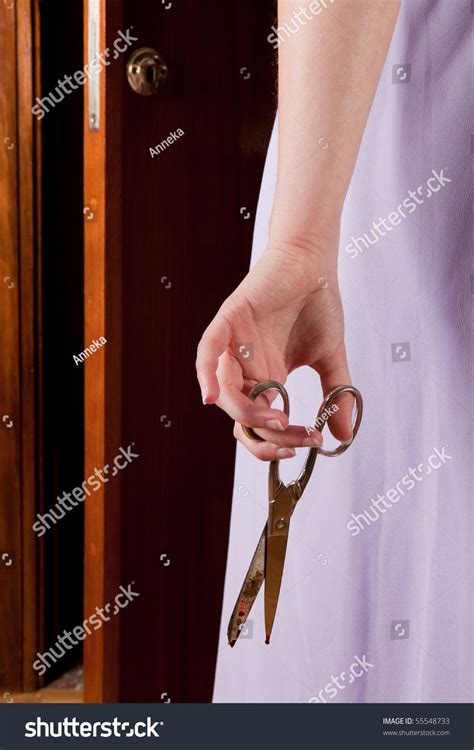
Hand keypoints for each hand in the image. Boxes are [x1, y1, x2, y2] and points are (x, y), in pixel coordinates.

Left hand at [196, 240, 353, 459]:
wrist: (314, 263)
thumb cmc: (318, 306)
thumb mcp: (331, 359)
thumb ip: (336, 396)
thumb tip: (344, 436)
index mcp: (266, 379)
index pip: (261, 423)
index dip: (279, 440)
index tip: (309, 443)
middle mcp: (246, 368)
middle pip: (242, 416)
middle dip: (268, 434)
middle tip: (295, 439)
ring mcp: (234, 346)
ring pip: (225, 392)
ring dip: (247, 413)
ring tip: (277, 420)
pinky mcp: (228, 321)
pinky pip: (207, 352)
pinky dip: (206, 374)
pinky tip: (210, 396)